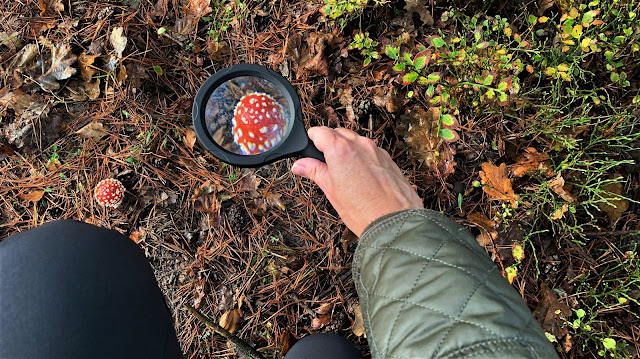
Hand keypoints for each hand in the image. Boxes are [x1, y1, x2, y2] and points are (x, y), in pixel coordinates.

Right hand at [291, 127, 423, 236]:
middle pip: (338, 133)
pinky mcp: (389, 159)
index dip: (312, 139)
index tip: (310, 149)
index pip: (319, 132)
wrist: (394, 222)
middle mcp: (360, 144)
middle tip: (324, 164)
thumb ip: (314, 172)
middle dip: (329, 144)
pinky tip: (361, 178)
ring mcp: (376, 151)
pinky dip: (363, 158)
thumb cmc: (363, 210)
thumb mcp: (331, 191)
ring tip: (344, 174)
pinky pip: (371, 151)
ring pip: (356, 141)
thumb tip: (300, 166)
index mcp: (341, 149)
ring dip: (347, 150)